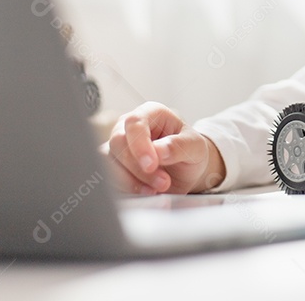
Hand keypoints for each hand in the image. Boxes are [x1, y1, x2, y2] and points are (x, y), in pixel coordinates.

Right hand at [101, 102, 225, 194]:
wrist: (187, 171)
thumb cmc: (190, 151)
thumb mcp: (194, 146)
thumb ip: (177, 146)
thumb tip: (159, 151)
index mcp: (151, 113)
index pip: (135, 122)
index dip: (140, 145)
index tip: (152, 165)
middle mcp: (129, 127)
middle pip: (117, 143)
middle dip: (138, 168)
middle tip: (163, 182)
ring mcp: (118, 147)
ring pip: (109, 163)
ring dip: (132, 181)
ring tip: (157, 189)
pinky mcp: (113, 167)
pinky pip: (109, 178)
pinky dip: (126, 189)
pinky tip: (146, 192)